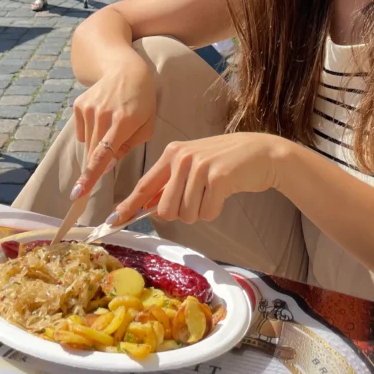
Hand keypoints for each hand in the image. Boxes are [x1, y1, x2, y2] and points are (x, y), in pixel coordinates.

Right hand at [71, 60, 156, 200]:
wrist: (125, 70)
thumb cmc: (142, 101)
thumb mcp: (146, 126)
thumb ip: (128, 147)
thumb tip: (107, 165)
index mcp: (124, 122)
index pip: (103, 155)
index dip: (90, 176)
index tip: (78, 193)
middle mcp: (103, 115)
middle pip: (93, 153)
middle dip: (93, 169)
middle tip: (92, 182)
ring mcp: (89, 109)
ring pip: (88, 144)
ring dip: (97, 146)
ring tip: (112, 128)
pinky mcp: (79, 105)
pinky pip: (82, 132)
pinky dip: (91, 133)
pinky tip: (103, 118)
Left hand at [109, 133, 285, 225]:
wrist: (261, 153)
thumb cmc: (225, 163)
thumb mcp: (193, 165)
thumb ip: (171, 183)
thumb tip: (149, 207)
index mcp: (171, 153)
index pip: (144, 186)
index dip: (128, 206)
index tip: (113, 221)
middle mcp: (182, 157)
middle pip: (165, 209)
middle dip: (181, 213)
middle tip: (198, 199)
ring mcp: (199, 166)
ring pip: (186, 214)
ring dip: (201, 211)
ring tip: (212, 192)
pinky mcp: (218, 178)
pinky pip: (207, 212)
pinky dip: (215, 210)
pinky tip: (223, 193)